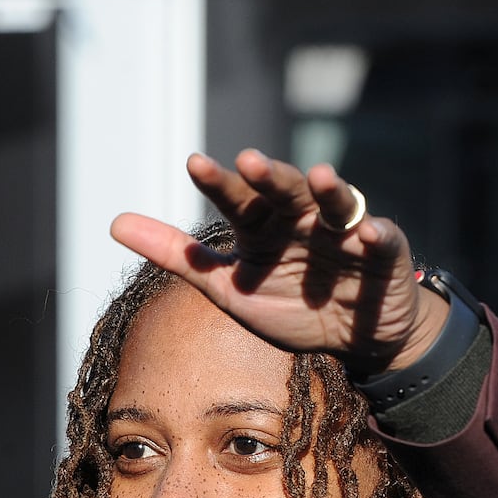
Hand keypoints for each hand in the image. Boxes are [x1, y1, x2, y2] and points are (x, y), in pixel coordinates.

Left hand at [110, 151, 448, 375]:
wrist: (354, 335)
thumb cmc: (290, 303)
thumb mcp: (228, 288)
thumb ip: (176, 256)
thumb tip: (113, 222)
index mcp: (264, 227)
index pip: (237, 199)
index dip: (218, 183)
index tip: (194, 164)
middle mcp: (303, 220)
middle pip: (285, 192)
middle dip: (271, 177)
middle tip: (250, 162)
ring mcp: (344, 232)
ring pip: (336, 203)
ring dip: (328, 190)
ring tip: (318, 177)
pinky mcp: (383, 252)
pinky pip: (382, 239)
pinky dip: (376, 234)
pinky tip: (367, 232)